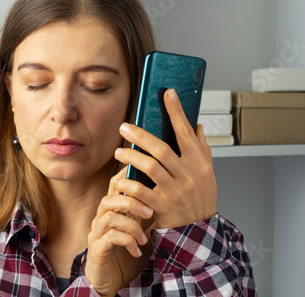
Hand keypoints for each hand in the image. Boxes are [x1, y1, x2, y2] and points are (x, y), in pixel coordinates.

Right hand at [86, 167, 154, 296]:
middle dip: (132, 202)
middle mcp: (101, 219)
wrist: (109, 281)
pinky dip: (127, 241)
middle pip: (110, 198)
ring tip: (144, 237)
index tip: (145, 173)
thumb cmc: (126, 255)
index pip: (115, 185)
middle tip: (151, 212)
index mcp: (112, 211)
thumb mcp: (141, 233)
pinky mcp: (97, 249)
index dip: (127, 176)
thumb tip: (171, 200)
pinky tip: (137, 250)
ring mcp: (97, 233)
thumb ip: (149, 217)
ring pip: (109, 216)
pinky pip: (110, 237)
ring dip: (131, 224)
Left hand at [114, 88, 216, 228]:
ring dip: (132, 156)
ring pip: (150, 168)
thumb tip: (197, 126)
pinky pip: (141, 192)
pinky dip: (129, 183)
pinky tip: (120, 178)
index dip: (177, 112)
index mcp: (199, 164)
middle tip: (124, 126)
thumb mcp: (207, 174)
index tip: (168, 93)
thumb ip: (202, 149)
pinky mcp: (162, 207)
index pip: (187, 132)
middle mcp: (189, 175)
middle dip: (141, 135)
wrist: (197, 233)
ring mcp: (175, 191)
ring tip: (119, 151)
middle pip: (162, 149)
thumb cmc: (200, 199)